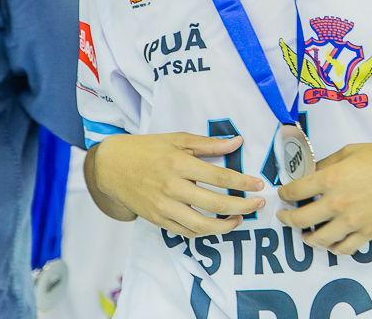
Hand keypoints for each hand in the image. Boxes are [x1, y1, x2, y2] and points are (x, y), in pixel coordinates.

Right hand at [93, 133, 264, 237]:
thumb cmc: (147, 149)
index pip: (220, 177)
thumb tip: (237, 142)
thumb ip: (209, 144)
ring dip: (226, 226)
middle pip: (215, 204)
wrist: (112, 166)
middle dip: (243, 206)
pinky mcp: (156, 219)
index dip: (243, 183)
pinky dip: (204, 231)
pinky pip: (185, 232)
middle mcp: (171, 187)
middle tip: (258, 204)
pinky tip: (216, 224)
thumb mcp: (178, 139)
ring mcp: (163, 206)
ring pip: (201, 225)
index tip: (259, 185)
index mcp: (179, 164)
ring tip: (239, 219)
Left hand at [276, 141, 371, 254]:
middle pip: (300, 219)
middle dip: (287, 219)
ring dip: (307, 238)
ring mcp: (353, 221)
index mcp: (330, 179)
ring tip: (305, 235)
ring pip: (319, 240)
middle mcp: (338, 202)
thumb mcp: (348, 152)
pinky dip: (333, 248)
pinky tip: (330, 244)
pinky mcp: (368, 232)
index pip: (295, 192)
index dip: (284, 194)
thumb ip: (325, 165)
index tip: (284, 195)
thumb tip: (309, 174)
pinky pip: (344, 249)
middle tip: (285, 217)